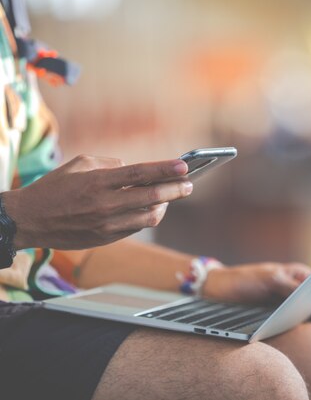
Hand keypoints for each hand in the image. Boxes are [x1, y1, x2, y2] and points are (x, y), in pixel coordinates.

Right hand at [2, 154, 191, 249]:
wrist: (30, 220)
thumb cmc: (54, 188)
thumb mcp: (79, 165)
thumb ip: (109, 164)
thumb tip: (133, 169)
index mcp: (98, 182)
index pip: (140, 174)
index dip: (164, 170)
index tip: (184, 165)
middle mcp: (105, 204)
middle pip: (151, 197)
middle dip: (175, 190)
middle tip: (188, 185)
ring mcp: (107, 224)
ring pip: (149, 217)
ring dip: (164, 206)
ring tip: (170, 197)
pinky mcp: (107, 238)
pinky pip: (136, 227)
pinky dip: (147, 217)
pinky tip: (152, 208)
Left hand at [203, 262, 310, 325]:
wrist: (220, 293)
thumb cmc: (246, 280)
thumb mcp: (269, 279)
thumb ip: (291, 286)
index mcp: (299, 276)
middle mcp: (299, 292)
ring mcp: (293, 309)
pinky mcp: (283, 323)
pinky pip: (300, 327)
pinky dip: (306, 330)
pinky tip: (305, 331)